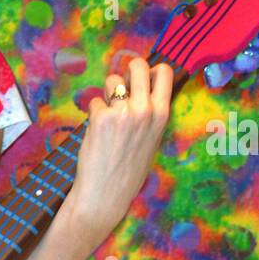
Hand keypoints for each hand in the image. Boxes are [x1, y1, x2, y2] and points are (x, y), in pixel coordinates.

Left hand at [66, 58, 172, 242]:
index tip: (141, 81)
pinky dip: (94, 111)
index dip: (150, 70)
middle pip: (137, 65)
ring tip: (108, 113)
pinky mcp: (100, 118)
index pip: (164, 71)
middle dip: (126, 72)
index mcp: (162, 114)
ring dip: (108, 92)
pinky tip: (97, 130)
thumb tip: (139, 88)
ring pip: (113, 80)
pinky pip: (95, 100)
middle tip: (120, 89)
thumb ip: (149, 114)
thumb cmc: (128, 170)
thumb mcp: (151, 140)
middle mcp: (145, 109)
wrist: (106, 194)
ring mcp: (122, 112)